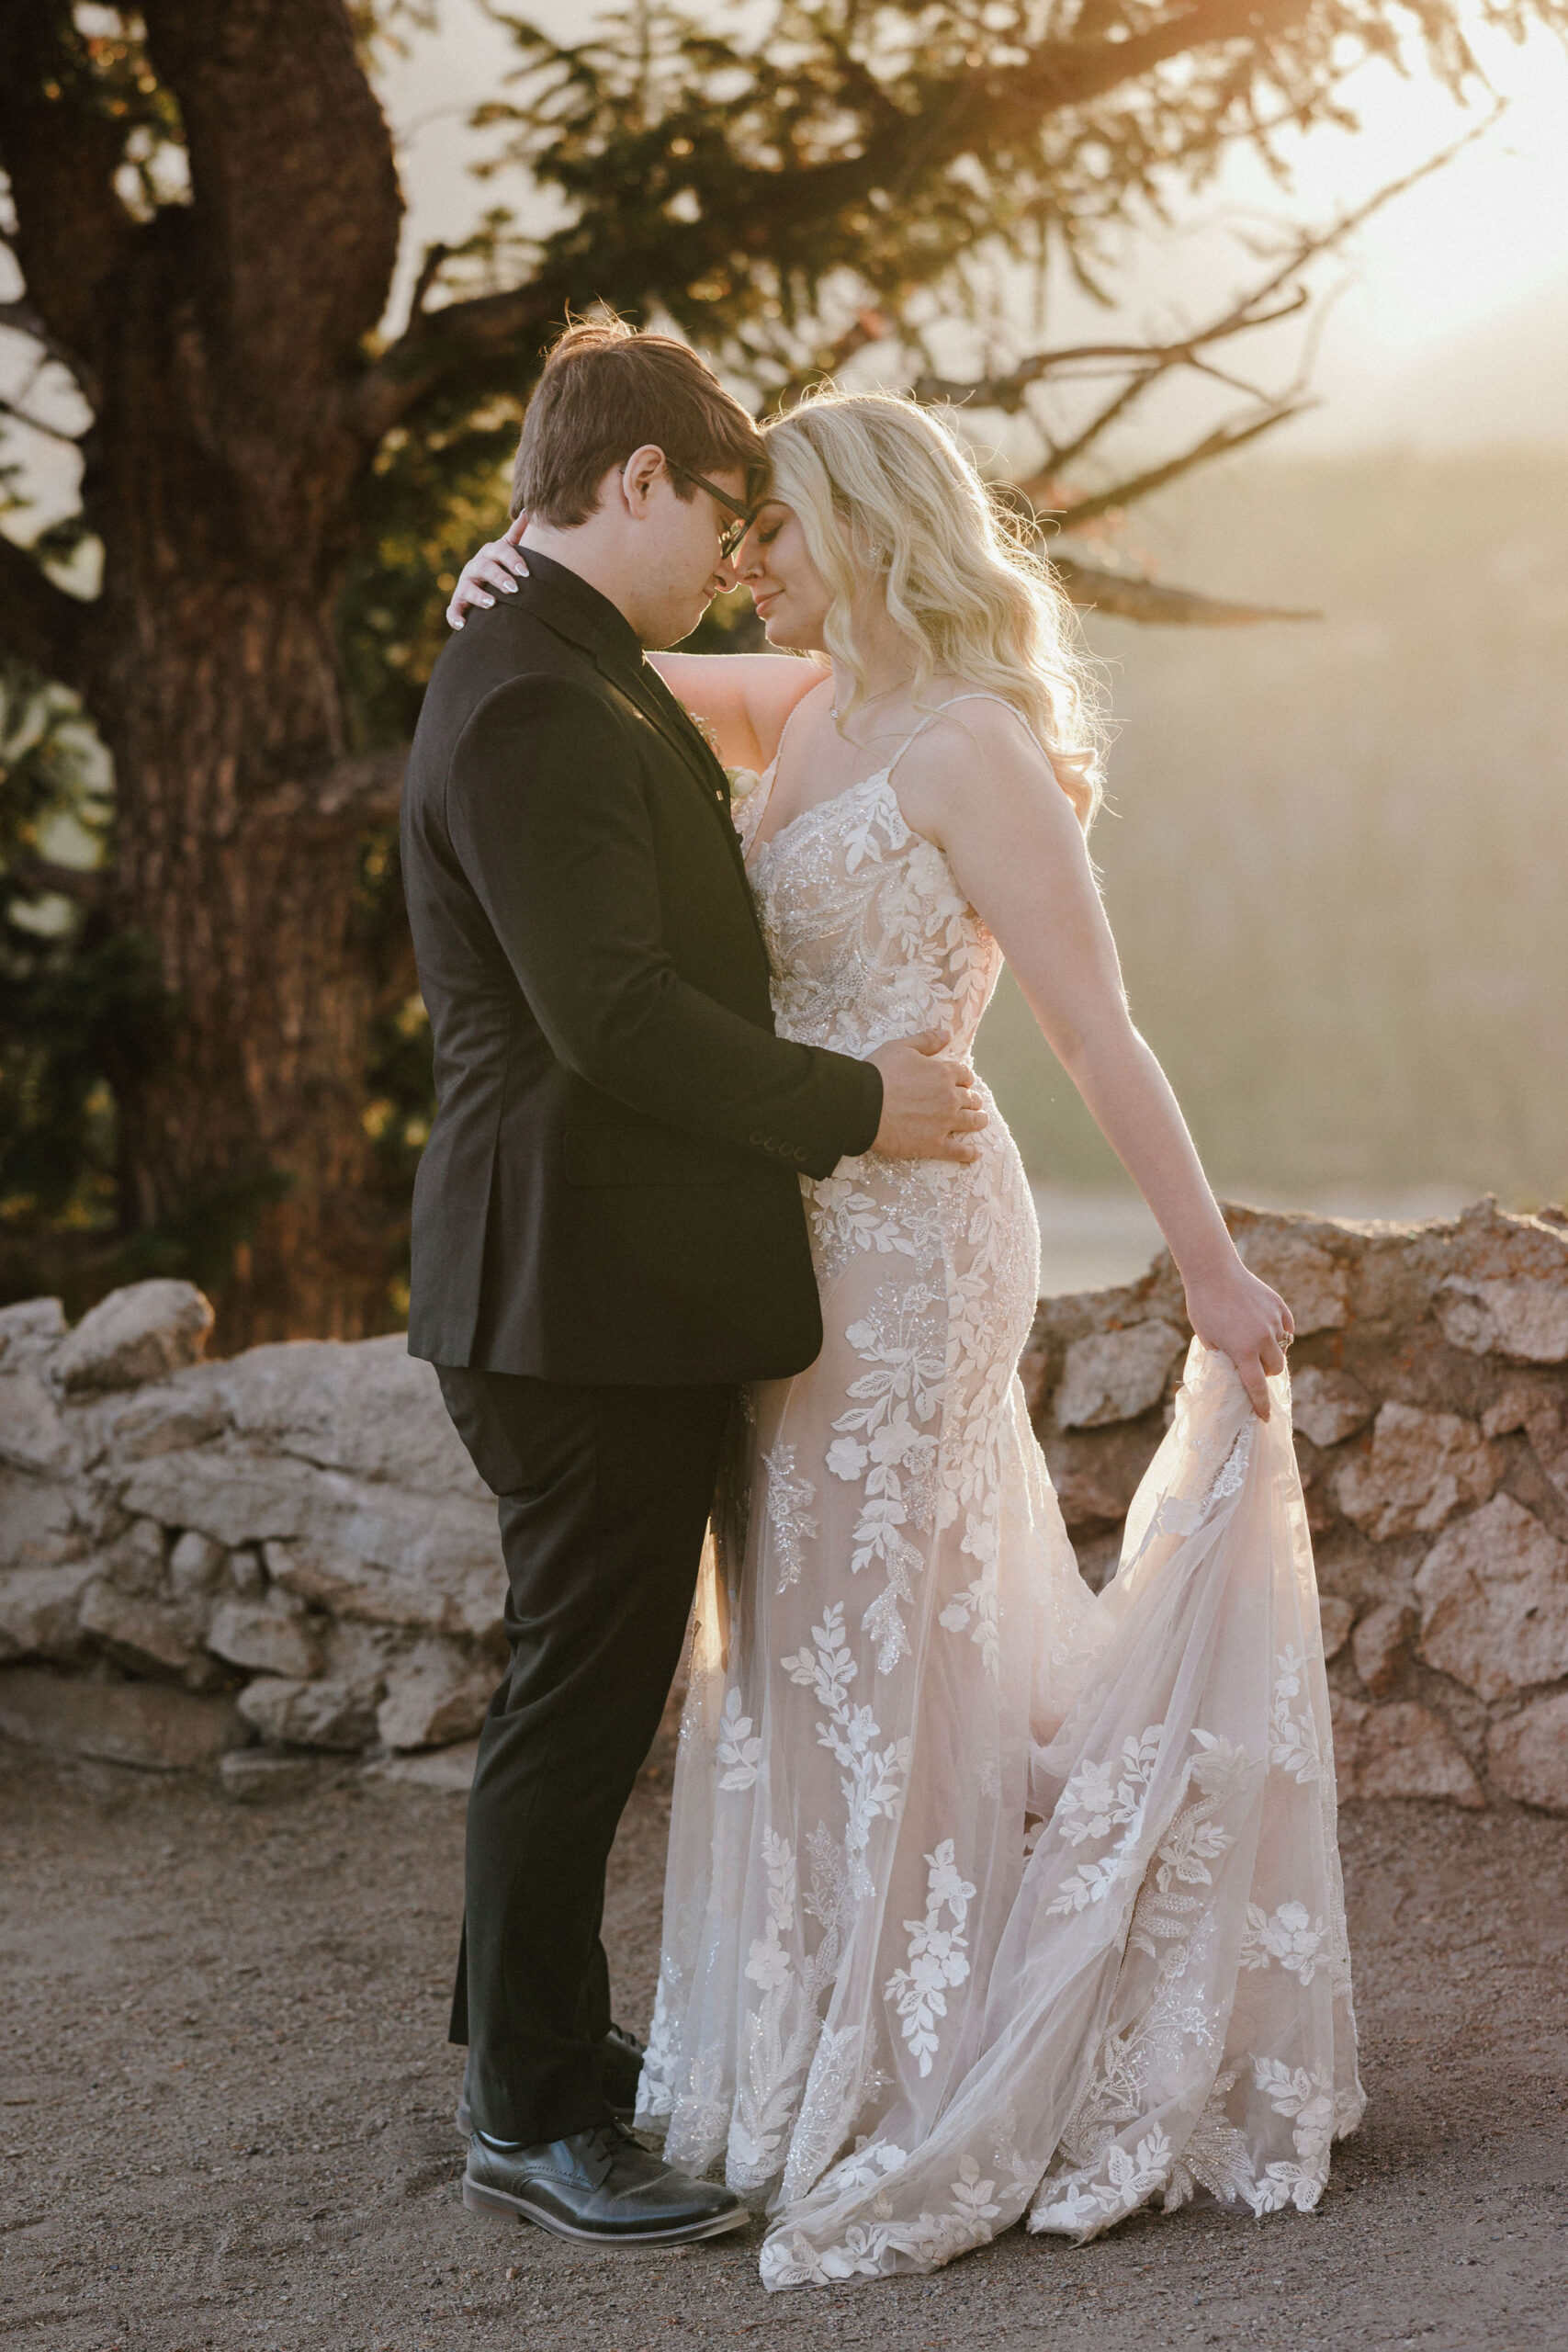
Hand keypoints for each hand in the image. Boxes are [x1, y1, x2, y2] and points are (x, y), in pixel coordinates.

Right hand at [447, 511, 528, 628]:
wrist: (486, 586)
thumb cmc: (502, 566)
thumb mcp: (508, 550)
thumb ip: (518, 534)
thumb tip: (530, 511)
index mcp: (489, 554)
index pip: (500, 551)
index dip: (512, 560)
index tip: (526, 573)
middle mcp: (475, 567)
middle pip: (484, 568)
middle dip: (498, 577)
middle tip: (514, 589)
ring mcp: (465, 585)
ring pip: (468, 588)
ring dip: (479, 596)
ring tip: (492, 604)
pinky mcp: (458, 603)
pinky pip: (452, 610)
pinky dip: (454, 617)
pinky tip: (462, 625)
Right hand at [868, 1031, 987, 1164]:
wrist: (863, 1106)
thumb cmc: (879, 1073)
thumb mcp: (902, 1047)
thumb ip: (926, 1040)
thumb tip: (946, 1033)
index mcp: (943, 1073)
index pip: (964, 1075)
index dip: (964, 1078)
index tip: (963, 1082)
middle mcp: (949, 1098)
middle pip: (971, 1099)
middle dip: (972, 1099)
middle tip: (971, 1103)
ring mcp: (944, 1123)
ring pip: (971, 1122)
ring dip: (979, 1121)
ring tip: (981, 1121)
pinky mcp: (935, 1145)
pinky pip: (959, 1151)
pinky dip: (970, 1153)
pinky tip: (976, 1153)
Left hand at [1184, 1260, 1292, 1421]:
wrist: (1213, 1272)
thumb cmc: (1203, 1306)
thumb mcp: (1207, 1338)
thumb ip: (1223, 1357)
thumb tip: (1233, 1372)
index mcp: (1243, 1350)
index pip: (1256, 1387)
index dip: (1261, 1404)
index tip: (1265, 1416)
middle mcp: (1263, 1338)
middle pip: (1275, 1369)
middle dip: (1265, 1372)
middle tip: (1251, 1364)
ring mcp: (1273, 1321)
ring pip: (1283, 1348)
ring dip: (1272, 1352)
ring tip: (1256, 1343)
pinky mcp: (1279, 1306)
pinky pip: (1286, 1328)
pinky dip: (1279, 1332)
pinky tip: (1265, 1327)